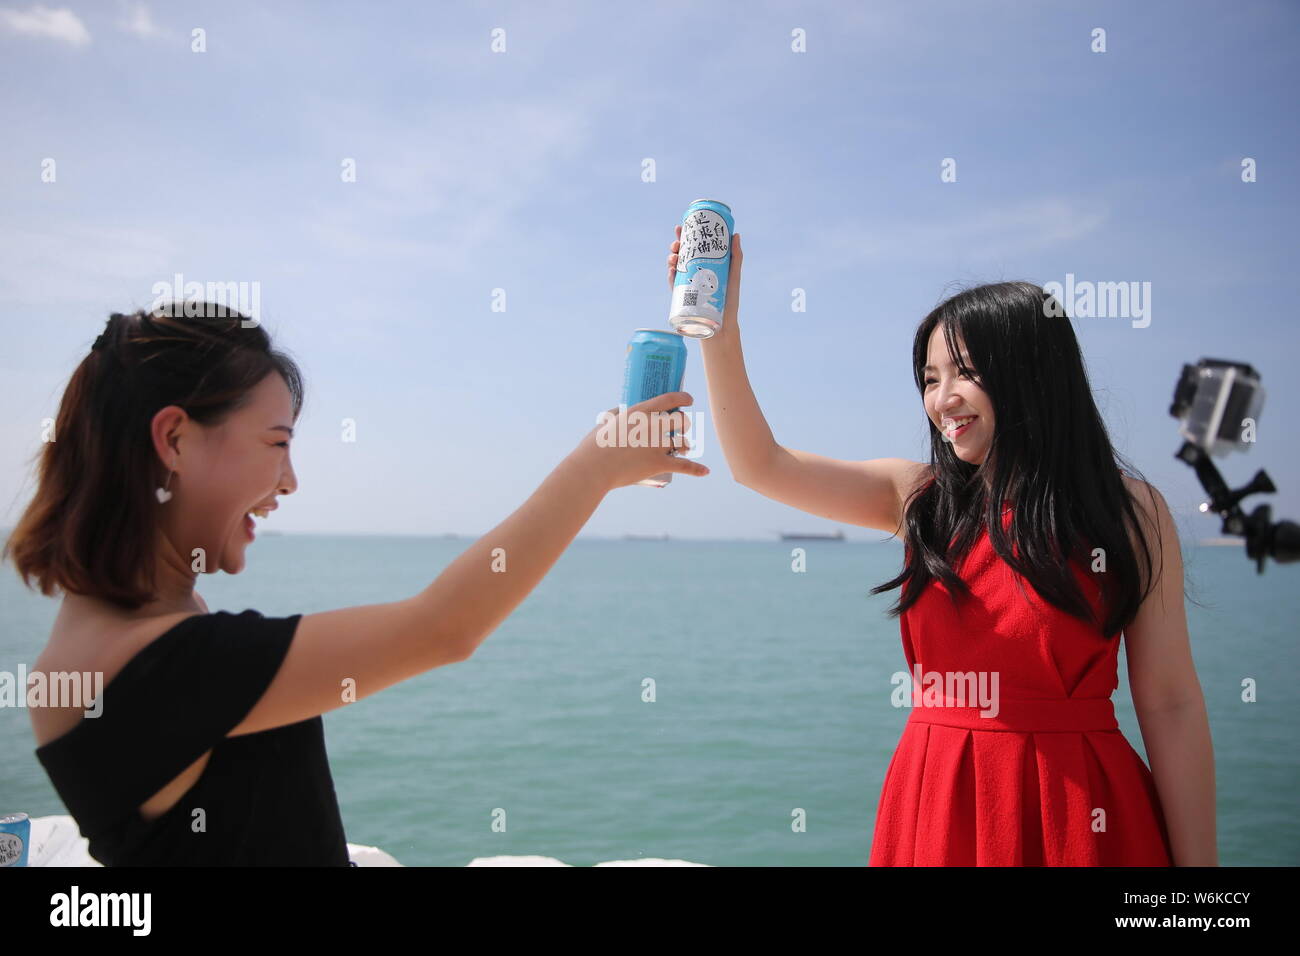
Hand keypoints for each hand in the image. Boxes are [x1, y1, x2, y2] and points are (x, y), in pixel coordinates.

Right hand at [567, 391, 709, 490]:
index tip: (689, 399)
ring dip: (686, 445)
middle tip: (681, 428)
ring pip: (683, 442)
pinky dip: (696, 469)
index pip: (669, 399)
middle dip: (684, 424)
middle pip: (681, 421)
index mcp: (640, 412)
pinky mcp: (659, 463)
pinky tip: (705, 471)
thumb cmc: (594, 446)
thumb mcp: (605, 423)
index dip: (683, 398)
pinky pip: (684, 466)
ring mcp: (658, 444)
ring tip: (684, 447)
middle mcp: (653, 426)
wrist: (594, 468)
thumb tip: (621, 412)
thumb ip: (616, 414)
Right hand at [667, 226, 742, 340]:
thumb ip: (736, 256)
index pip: (692, 247)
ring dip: (671, 259)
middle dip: (676, 246)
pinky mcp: (683, 297)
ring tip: (674, 257)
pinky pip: (674, 284)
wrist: (723, 324)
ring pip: (675, 268)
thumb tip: (736, 234)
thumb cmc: (730, 300)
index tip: (681, 226)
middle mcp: (694, 273)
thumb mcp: (734, 275)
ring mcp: (687, 284)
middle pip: (681, 255)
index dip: (685, 236)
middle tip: (677, 243)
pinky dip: (671, 277)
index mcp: (704, 265)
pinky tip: (672, 270)